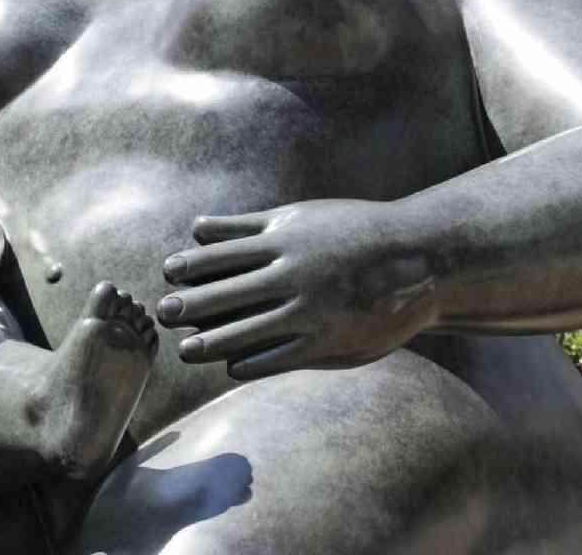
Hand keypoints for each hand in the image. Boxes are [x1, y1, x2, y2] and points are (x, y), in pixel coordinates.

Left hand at [157, 199, 439, 380]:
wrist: (418, 259)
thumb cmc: (353, 231)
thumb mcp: (300, 216)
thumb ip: (248, 226)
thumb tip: (197, 228)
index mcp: (284, 239)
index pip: (222, 254)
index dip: (191, 265)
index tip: (168, 273)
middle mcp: (292, 274)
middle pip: (226, 293)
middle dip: (191, 305)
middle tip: (163, 313)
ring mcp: (309, 310)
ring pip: (247, 331)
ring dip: (211, 343)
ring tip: (188, 349)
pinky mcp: (327, 340)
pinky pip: (279, 357)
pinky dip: (251, 362)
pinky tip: (234, 366)